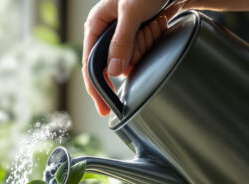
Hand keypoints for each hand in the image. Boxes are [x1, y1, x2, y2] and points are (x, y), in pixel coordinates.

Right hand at [82, 0, 181, 115]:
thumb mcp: (131, 11)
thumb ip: (122, 41)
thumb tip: (115, 71)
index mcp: (95, 24)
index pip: (90, 64)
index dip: (96, 88)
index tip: (103, 108)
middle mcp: (105, 32)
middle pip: (114, 63)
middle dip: (135, 50)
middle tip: (148, 27)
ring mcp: (121, 35)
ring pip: (131, 58)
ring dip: (147, 42)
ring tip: (155, 20)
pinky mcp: (136, 36)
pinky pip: (142, 52)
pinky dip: (153, 39)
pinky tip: (158, 22)